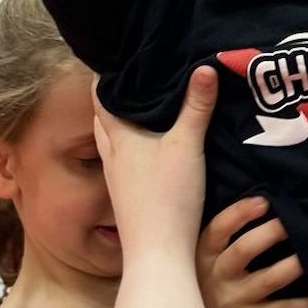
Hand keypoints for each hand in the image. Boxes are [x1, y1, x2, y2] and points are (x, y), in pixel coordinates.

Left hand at [92, 67, 213, 253]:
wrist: (158, 253)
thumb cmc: (168, 196)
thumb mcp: (188, 145)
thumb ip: (197, 106)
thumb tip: (205, 67)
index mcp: (117, 135)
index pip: (101, 94)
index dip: (109, 73)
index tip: (122, 54)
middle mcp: (110, 153)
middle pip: (105, 116)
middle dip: (118, 96)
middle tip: (139, 77)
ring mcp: (116, 176)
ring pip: (114, 139)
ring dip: (126, 122)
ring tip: (148, 108)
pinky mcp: (128, 194)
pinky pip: (125, 159)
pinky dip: (134, 145)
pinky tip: (155, 147)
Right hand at [197, 199, 307, 307]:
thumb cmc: (210, 293)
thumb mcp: (206, 267)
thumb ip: (225, 243)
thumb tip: (263, 206)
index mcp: (205, 258)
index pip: (217, 230)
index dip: (239, 213)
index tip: (263, 201)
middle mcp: (217, 277)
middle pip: (243, 250)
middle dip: (270, 233)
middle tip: (292, 221)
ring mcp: (234, 301)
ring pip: (268, 279)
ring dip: (293, 265)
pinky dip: (306, 305)